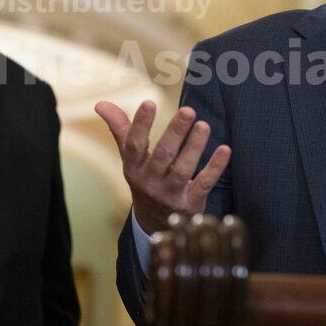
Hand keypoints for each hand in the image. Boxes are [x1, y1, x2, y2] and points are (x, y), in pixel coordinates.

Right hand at [95, 100, 230, 234]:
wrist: (155, 223)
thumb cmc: (144, 179)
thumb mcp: (130, 158)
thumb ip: (120, 129)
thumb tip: (100, 104)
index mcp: (134, 168)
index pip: (134, 145)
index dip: (140, 124)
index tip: (148, 102)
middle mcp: (150, 181)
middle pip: (163, 155)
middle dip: (175, 133)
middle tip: (188, 110)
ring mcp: (170, 194)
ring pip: (183, 170)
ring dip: (194, 147)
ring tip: (204, 126)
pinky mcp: (190, 203)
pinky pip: (203, 183)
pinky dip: (215, 167)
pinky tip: (225, 149)